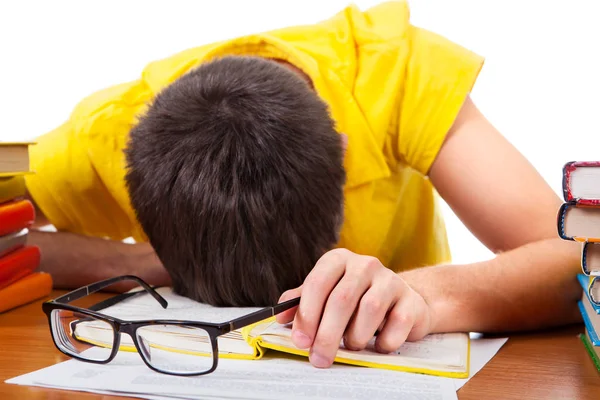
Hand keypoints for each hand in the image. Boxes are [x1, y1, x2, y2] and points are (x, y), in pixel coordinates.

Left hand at [276, 248, 432, 367]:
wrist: (401, 301)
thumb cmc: (356, 299)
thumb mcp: (325, 295)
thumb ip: (300, 302)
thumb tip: (279, 316)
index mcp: (338, 260)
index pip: (318, 283)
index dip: (307, 315)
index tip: (300, 341)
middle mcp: (365, 265)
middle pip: (342, 299)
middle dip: (327, 334)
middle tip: (319, 358)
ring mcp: (390, 280)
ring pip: (369, 311)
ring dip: (355, 337)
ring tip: (351, 345)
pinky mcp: (411, 300)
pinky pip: (396, 324)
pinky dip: (384, 341)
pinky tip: (378, 344)